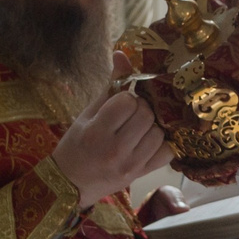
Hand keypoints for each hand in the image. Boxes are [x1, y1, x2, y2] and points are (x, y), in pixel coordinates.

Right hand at [51, 53, 173, 209]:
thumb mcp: (87, 114)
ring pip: (158, 132)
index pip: (127, 101)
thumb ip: (109, 87)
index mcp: (96, 132)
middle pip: (146, 114)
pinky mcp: (142, 174)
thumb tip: (123, 54)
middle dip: (140, 109)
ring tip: (136, 130)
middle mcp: (115, 150)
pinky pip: (167, 152)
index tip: (118, 105)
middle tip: (128, 117)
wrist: (71, 184)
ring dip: (150, 126)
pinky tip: (147, 142)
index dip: (126, 98)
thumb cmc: (76, 145)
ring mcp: (131, 165)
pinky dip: (161, 144)